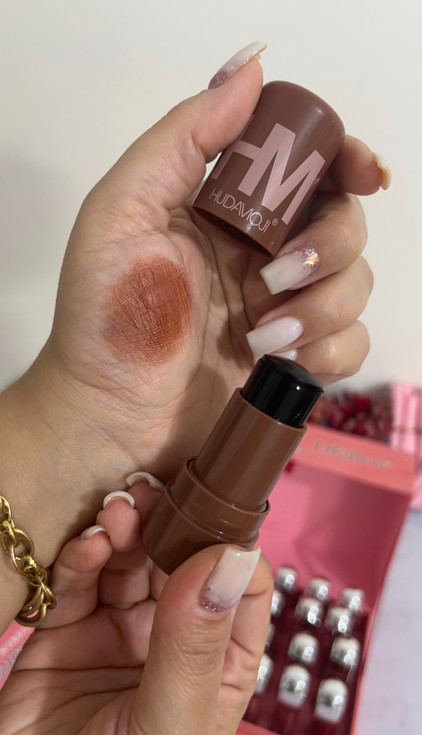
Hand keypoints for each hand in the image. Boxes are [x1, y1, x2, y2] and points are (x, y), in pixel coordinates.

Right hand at [0, 483, 273, 734]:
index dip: (233, 548)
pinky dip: (83, 556)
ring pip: (129, 563)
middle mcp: (171, 642)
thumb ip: (194, 644)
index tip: (216, 515)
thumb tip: (231, 560)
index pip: (241, 590)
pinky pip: (78, 583)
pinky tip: (89, 544)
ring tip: (120, 512)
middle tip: (155, 494)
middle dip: (171, 525)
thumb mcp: (171, 724)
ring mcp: (117, 635)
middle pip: (180, 563)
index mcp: (217, 665)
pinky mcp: (65, 635)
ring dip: (126, 530)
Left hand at [25, 57, 382, 481]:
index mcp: (224, 209)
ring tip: (262, 335)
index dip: (345, 158)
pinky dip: (329, 350)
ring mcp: (281, 307)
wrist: (107, 417)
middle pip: (343, 221)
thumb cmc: (106, 319)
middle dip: (329, 245)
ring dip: (323, 306)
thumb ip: (183, 140)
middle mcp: (260, 251)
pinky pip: (349, 344)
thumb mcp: (122, 214)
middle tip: (276, 277)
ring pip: (355, 283)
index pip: (305, 165)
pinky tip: (281, 360)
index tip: (363, 174)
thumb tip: (251, 69)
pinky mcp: (293, 359)